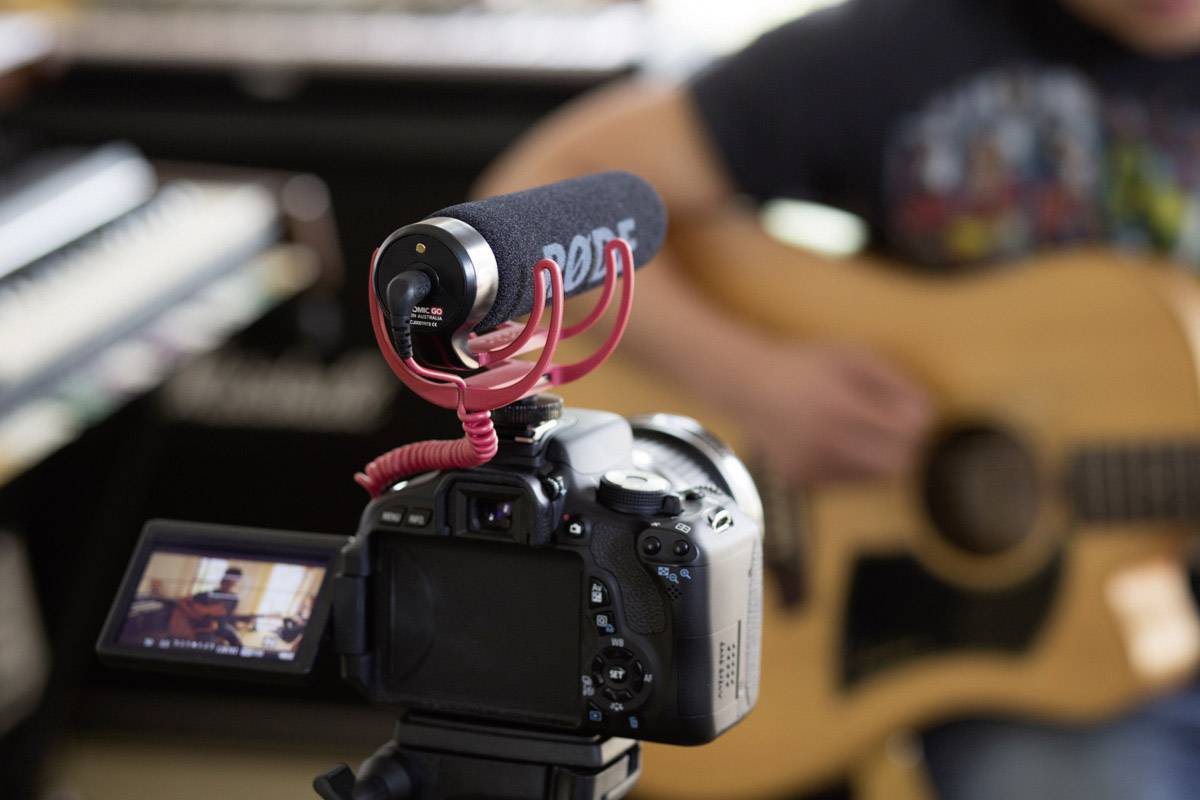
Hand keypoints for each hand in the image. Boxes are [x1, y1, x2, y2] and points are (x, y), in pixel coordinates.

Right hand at [734, 343, 932, 483]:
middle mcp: (827, 442)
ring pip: (874, 478)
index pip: (908, 433)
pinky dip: (853, 466)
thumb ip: (895, 381)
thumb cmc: (807, 367)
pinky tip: (834, 442)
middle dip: (907, 448)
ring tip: (860, 431)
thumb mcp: (853, 356)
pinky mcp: (804, 481)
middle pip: (898, 465)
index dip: (920, 425)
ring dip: (880, 458)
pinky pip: (848, 482)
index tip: (917, 415)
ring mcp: (813, 466)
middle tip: (899, 430)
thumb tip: (929, 411)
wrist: (750, 388)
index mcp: (843, 406)